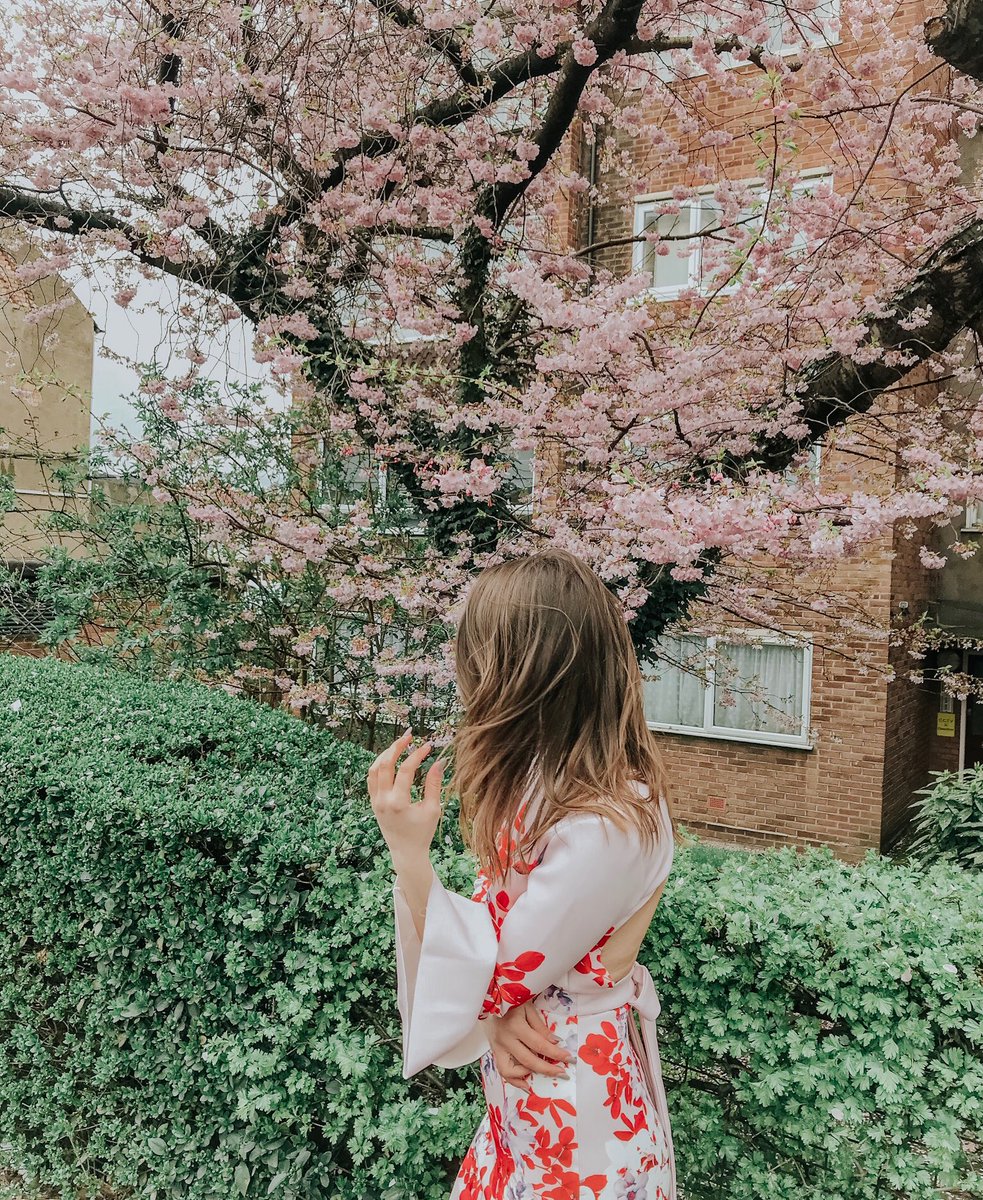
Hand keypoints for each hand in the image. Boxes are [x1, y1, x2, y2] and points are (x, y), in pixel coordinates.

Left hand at [368, 728, 444, 866]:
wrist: (406, 852)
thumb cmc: (422, 833)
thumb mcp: (432, 810)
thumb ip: (434, 785)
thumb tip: (439, 761)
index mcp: (398, 803)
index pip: (405, 770)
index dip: (417, 755)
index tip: (428, 745)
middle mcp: (383, 800)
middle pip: (385, 764)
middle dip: (397, 746)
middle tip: (409, 735)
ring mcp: (375, 801)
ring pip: (374, 769)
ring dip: (386, 753)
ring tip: (400, 744)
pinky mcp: (373, 802)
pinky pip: (371, 778)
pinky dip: (379, 765)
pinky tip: (391, 757)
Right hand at [486, 1001, 574, 1092]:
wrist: (489, 999)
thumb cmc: (511, 1001)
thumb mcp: (528, 1008)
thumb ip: (541, 1027)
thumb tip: (555, 1043)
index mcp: (515, 1026)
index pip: (539, 1045)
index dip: (555, 1053)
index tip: (569, 1058)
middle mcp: (505, 1040)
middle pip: (528, 1061)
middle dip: (548, 1069)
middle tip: (562, 1073)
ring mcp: (497, 1048)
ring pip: (511, 1071)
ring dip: (529, 1076)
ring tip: (543, 1075)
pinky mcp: (494, 1052)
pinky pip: (502, 1071)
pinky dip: (514, 1080)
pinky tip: (525, 1083)